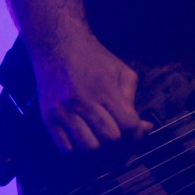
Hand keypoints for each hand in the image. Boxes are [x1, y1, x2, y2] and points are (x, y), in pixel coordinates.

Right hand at [34, 31, 150, 152]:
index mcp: (105, 90)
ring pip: (88, 147)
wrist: (57, 45)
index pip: (128, 125)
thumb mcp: (122, 71)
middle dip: (118, 138)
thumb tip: (145, 128)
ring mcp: (63, 111)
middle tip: (115, 130)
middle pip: (110, 139)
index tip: (132, 128)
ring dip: (98, 145)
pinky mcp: (48, 118)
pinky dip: (76, 147)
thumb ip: (133, 100)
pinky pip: (65, 148)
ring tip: (97, 134)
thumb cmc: (95, 59)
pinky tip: (80, 134)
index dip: (135, 131)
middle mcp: (83, 102)